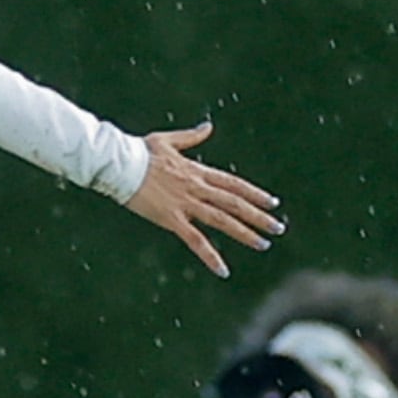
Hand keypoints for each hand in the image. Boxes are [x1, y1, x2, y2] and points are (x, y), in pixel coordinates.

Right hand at [125, 125, 281, 278]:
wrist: (120, 164)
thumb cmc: (139, 151)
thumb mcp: (167, 140)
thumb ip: (191, 137)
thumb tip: (208, 127)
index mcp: (197, 171)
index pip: (234, 184)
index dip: (255, 194)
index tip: (273, 202)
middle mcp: (197, 188)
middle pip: (235, 203)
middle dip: (259, 216)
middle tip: (278, 228)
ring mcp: (186, 204)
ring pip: (223, 221)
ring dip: (245, 233)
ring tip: (263, 244)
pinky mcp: (172, 219)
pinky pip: (196, 240)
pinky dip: (211, 256)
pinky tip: (223, 270)